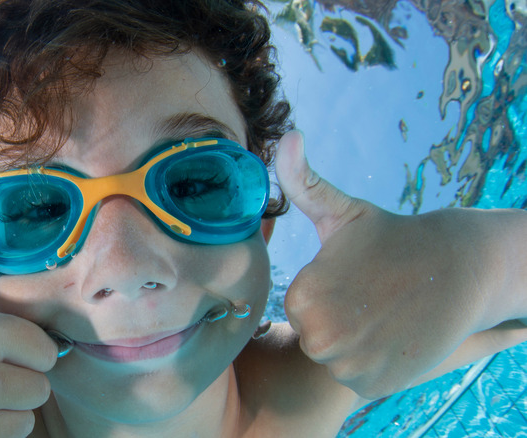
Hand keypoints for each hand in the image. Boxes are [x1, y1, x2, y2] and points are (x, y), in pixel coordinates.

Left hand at [274, 131, 512, 398]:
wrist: (460, 268)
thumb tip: (285, 137)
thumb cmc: (393, 238)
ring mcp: (349, 366)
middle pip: (314, 334)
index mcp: (303, 297)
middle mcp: (320, 338)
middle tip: (371, 294)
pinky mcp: (374, 387)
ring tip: (384, 312)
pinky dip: (373, 362)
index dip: (327, 291)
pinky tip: (393, 335)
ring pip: (335, 356)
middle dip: (338, 316)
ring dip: (356, 340)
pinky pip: (357, 376)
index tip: (355, 278)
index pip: (299, 306)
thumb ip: (303, 181)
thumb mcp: (342, 211)